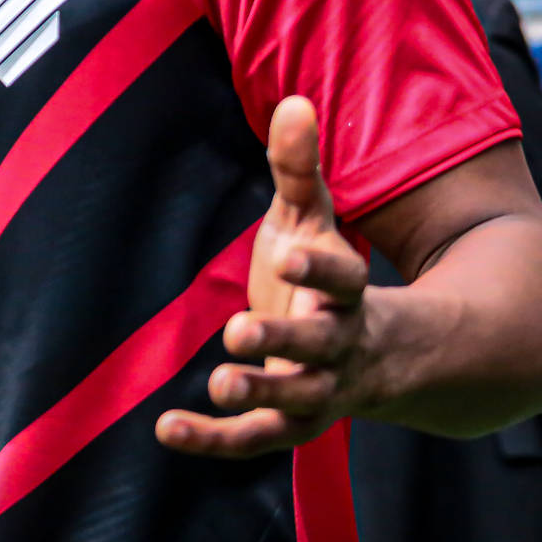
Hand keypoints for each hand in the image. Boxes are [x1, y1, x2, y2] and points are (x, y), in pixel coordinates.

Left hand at [155, 97, 372, 456]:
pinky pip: (255, 438)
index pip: (341, 279)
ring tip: (219, 383)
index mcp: (346, 292)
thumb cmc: (322, 273)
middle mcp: (337, 345)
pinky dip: (214, 439)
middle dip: (282, 342)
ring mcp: (317, 390)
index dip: (317, 269)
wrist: (375, 353)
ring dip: (259, 394)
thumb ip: (298, 167)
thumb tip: (294, 102)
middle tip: (240, 333)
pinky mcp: (288, 422)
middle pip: (317, 347)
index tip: (290, 255)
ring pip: (295, 402)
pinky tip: (167, 430)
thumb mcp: (311, 218)